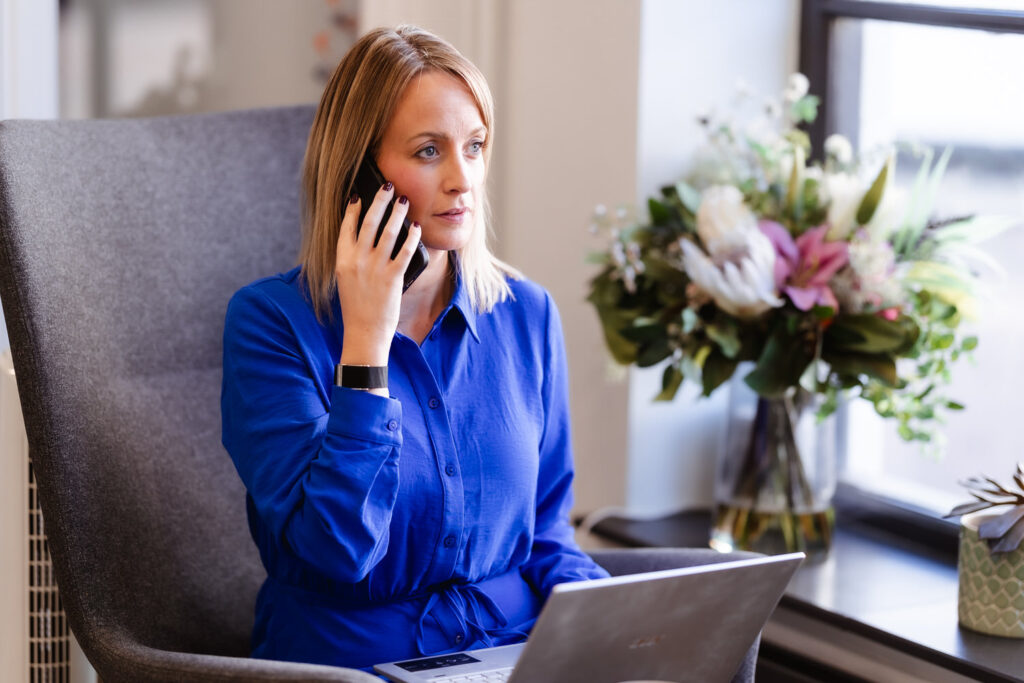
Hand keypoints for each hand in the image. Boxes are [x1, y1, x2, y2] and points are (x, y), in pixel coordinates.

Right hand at [335, 184, 421, 367]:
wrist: (364, 332)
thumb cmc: (357, 308)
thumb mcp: (347, 280)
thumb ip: (353, 260)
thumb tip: (367, 239)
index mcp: (343, 261)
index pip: (347, 228)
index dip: (353, 210)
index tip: (358, 196)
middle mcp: (357, 261)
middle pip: (369, 223)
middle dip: (379, 201)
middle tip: (388, 185)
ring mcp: (375, 269)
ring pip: (388, 233)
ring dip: (397, 213)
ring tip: (404, 200)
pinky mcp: (392, 278)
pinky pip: (404, 251)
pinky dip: (411, 237)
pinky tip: (416, 227)